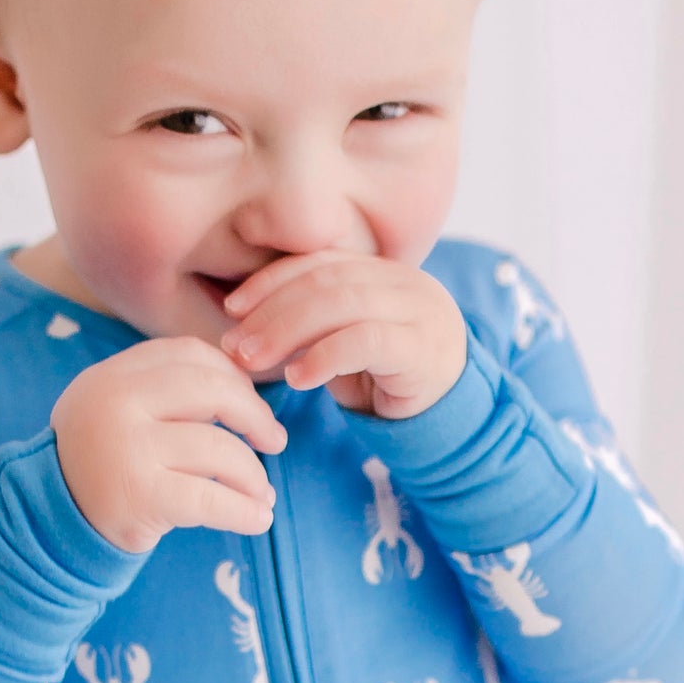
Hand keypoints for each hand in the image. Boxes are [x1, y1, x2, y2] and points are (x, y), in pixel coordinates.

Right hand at [51, 338, 284, 555]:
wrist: (50, 521)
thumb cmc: (103, 464)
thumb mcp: (121, 410)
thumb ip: (167, 390)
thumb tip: (248, 384)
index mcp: (114, 374)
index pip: (189, 354)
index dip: (232, 376)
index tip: (251, 404)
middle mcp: (117, 402)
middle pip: (212, 391)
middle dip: (255, 416)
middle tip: (275, 442)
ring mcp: (128, 447)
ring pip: (219, 450)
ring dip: (254, 476)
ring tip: (263, 495)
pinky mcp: (141, 495)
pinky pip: (211, 499)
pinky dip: (244, 511)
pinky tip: (259, 520)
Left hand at [220, 252, 467, 418]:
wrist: (451, 419)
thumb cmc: (388, 381)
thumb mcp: (346, 346)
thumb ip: (312, 325)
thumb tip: (244, 327)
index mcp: (381, 272)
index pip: (318, 263)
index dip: (270, 281)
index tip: (232, 309)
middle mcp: (403, 281)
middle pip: (325, 281)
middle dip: (271, 311)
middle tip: (235, 346)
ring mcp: (418, 310)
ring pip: (342, 304)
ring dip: (287, 332)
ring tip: (253, 362)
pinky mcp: (422, 346)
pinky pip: (365, 340)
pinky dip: (323, 356)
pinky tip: (297, 378)